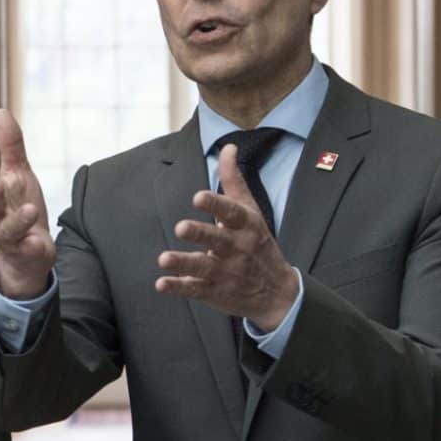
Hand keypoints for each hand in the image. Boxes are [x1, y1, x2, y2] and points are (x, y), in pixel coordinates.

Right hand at [0, 109, 54, 298]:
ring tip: (30, 210)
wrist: (29, 252)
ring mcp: (10, 238)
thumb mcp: (17, 173)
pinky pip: (25, 251)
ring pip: (7, 231)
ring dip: (16, 220)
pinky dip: (30, 246)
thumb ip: (9, 144)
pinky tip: (36, 241)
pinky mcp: (26, 253)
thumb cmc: (18, 206)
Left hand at [155, 144, 298, 331]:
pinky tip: (161, 284)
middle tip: (180, 227)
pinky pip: (196, 289)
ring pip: (204, 266)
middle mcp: (237, 248)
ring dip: (184, 263)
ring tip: (164, 259)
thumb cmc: (258, 244)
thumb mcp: (251, 211)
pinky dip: (179, 287)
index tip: (198, 197)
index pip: (232, 212)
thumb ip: (234, 180)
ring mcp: (227, 272)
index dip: (215, 204)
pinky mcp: (216, 292)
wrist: (279, 293)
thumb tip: (228, 147)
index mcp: (246, 226)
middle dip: (200, 234)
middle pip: (217, 239)